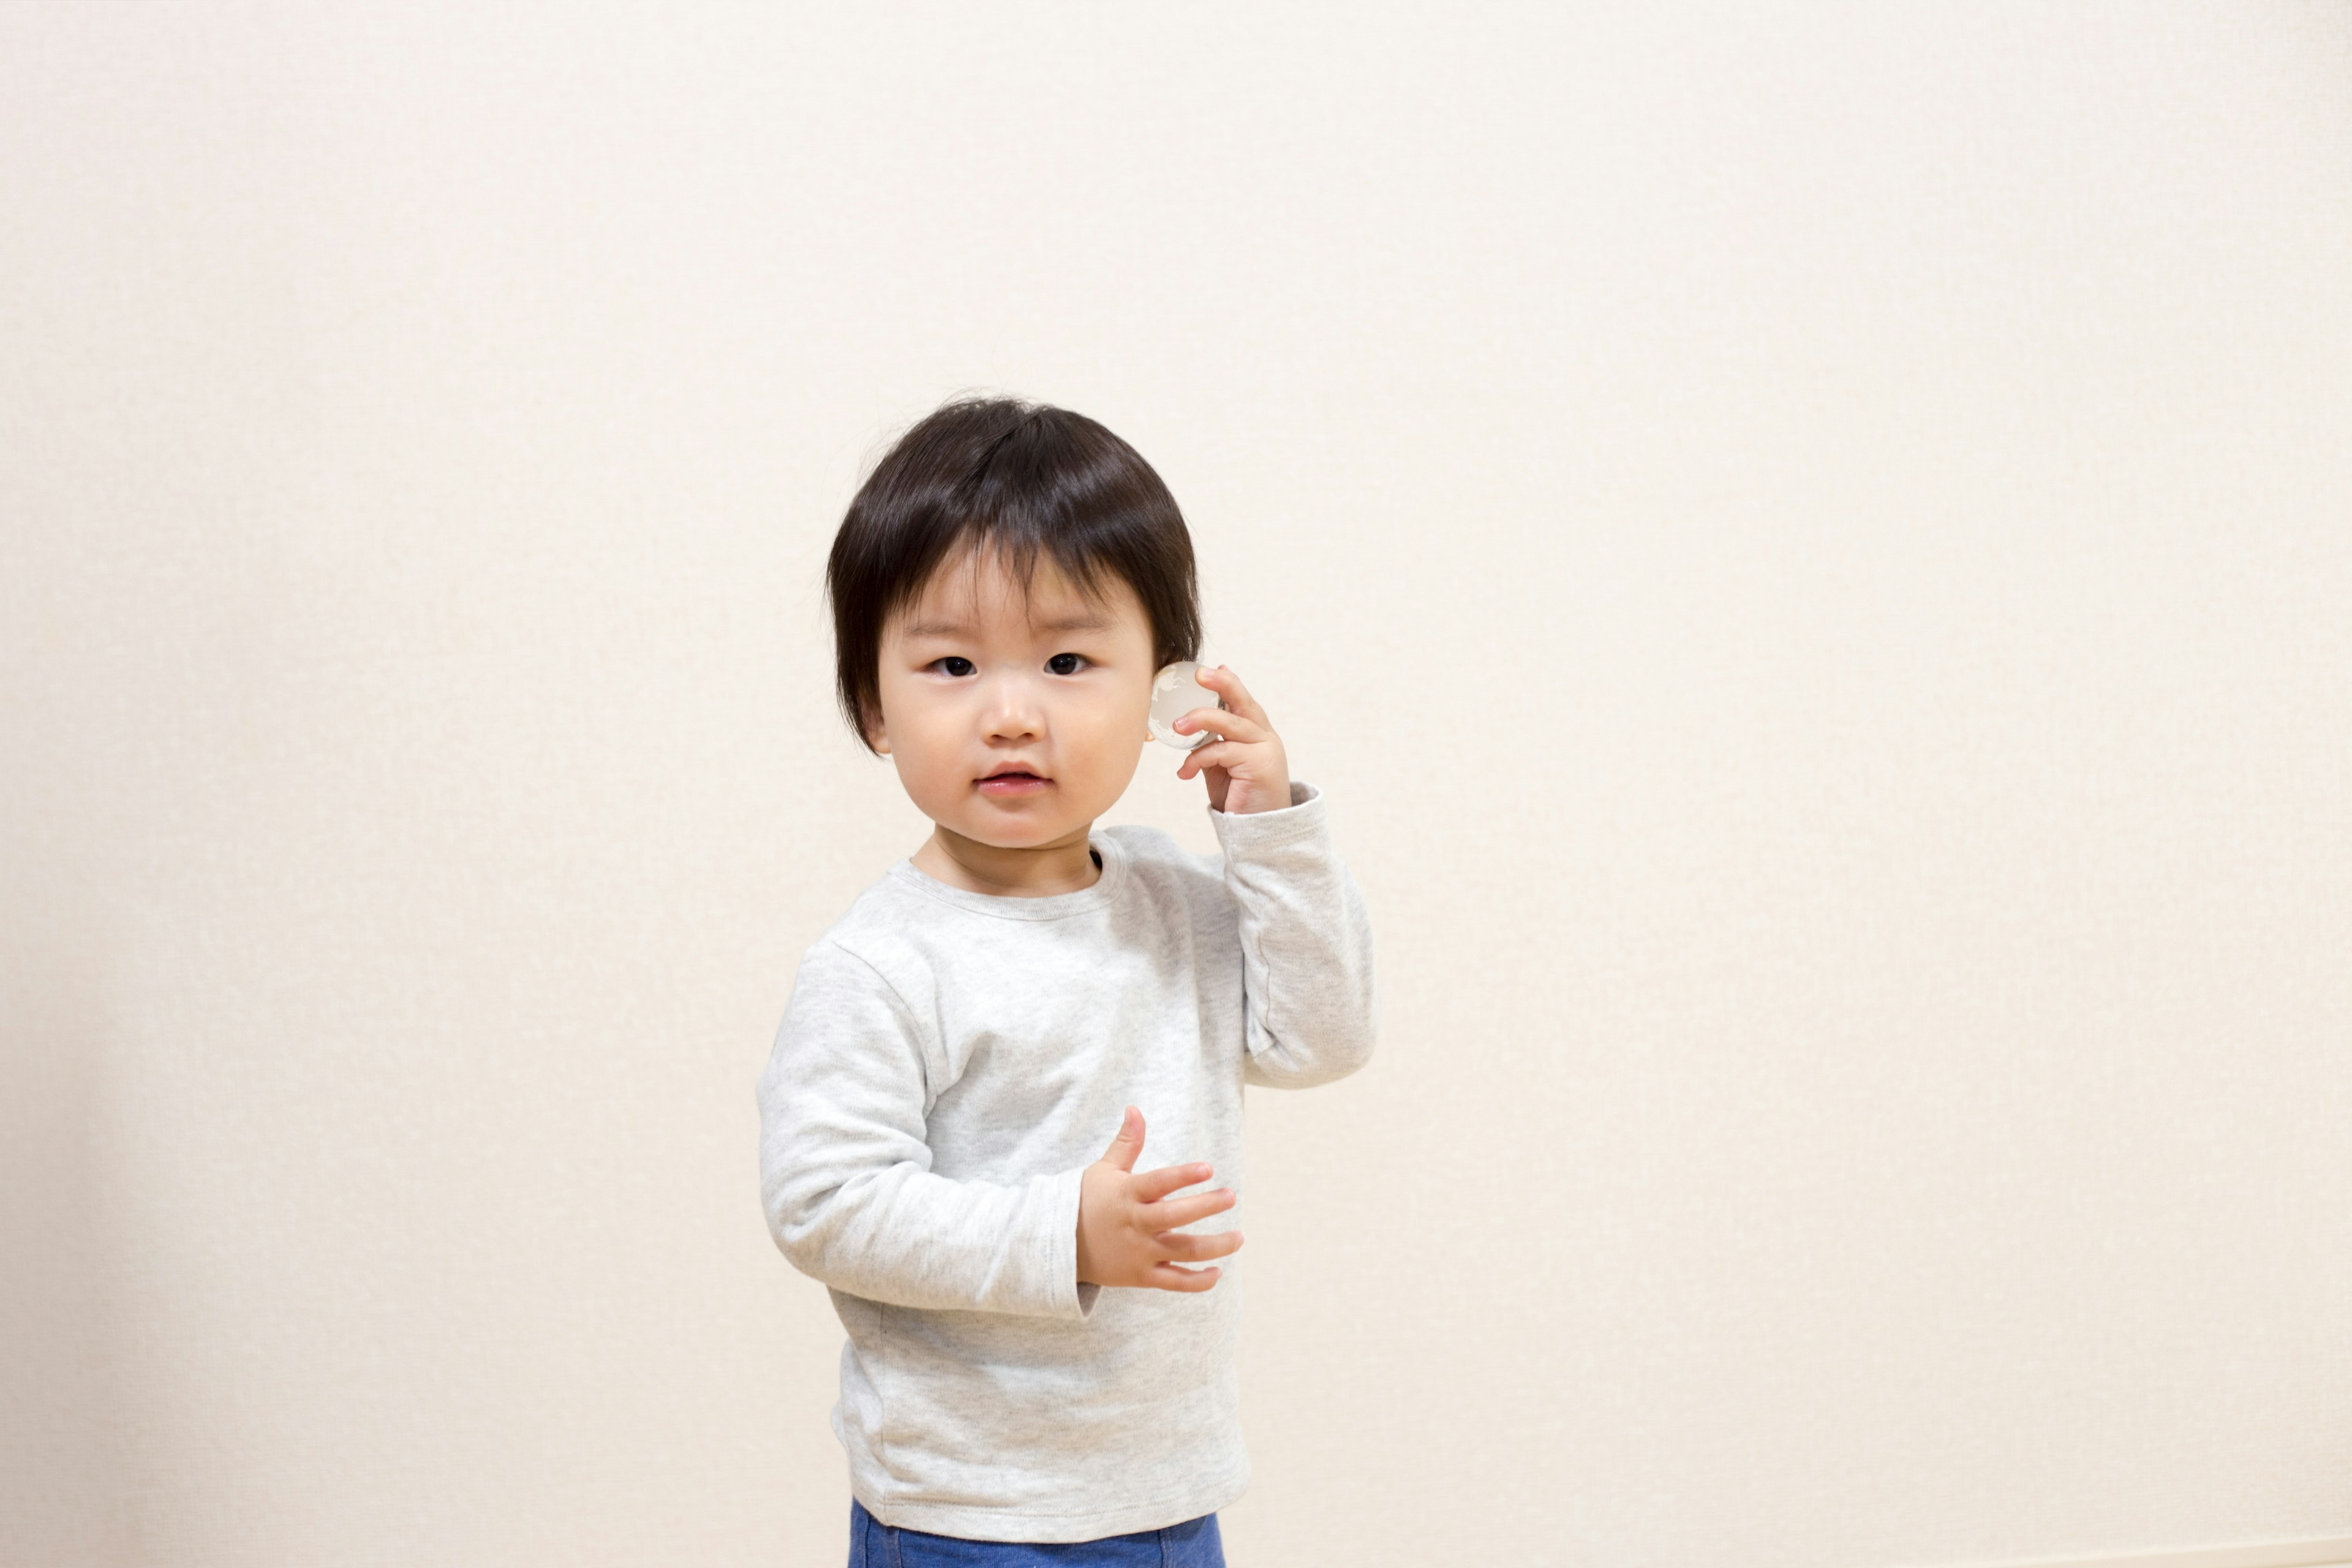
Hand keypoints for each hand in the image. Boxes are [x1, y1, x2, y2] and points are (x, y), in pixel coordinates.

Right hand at [1075, 1105, 1241, 1292]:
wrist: (1059, 1245)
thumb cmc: (1086, 1200)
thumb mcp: (1105, 1169)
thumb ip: (1127, 1142)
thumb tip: (1134, 1108)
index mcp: (1127, 1194)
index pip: (1159, 1183)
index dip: (1183, 1176)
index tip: (1208, 1168)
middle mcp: (1136, 1224)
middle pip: (1175, 1217)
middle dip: (1206, 1207)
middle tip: (1230, 1196)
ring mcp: (1139, 1252)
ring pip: (1183, 1251)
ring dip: (1214, 1246)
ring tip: (1238, 1237)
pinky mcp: (1141, 1276)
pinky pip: (1174, 1282)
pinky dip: (1198, 1281)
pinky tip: (1218, 1271)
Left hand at [1173, 664, 1290, 814]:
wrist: (1259, 832)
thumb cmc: (1239, 798)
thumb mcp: (1221, 767)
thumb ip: (1211, 745)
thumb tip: (1187, 729)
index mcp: (1257, 733)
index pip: (1243, 702)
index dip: (1228, 684)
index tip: (1210, 670)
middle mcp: (1264, 736)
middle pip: (1244, 701)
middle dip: (1222, 684)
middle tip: (1200, 675)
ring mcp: (1265, 748)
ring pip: (1230, 722)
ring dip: (1200, 720)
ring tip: (1177, 728)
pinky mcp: (1259, 764)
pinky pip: (1221, 751)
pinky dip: (1197, 758)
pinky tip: (1184, 773)